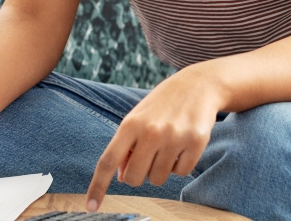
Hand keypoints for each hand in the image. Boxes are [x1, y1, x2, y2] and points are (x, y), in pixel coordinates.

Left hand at [86, 65, 225, 210]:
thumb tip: (120, 176)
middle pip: (134, 178)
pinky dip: (180, 165)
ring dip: (161, 168)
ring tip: (168, 145)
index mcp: (131, 124)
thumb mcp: (138, 118)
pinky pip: (181, 173)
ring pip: (158, 178)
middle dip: (138, 174)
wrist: (198, 84)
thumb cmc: (162, 104)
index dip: (98, 185)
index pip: (108, 161)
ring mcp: (175, 138)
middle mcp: (151, 131)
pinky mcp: (196, 142)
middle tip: (147, 157)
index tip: (92, 206)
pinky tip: (183, 144)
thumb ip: (126, 145)